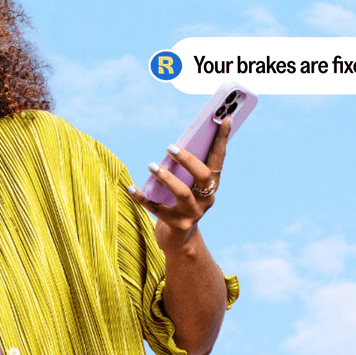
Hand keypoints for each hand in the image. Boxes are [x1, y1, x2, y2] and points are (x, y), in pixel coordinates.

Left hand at [128, 117, 230, 249]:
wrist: (179, 237)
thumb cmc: (181, 201)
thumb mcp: (187, 184)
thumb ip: (186, 168)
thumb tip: (175, 145)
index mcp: (213, 185)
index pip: (219, 158)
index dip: (223, 139)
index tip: (225, 118)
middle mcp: (207, 199)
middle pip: (203, 176)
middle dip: (187, 160)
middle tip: (169, 147)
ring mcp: (193, 214)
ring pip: (182, 193)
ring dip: (166, 177)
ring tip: (151, 165)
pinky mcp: (176, 224)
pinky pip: (157, 209)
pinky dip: (142, 197)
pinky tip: (130, 187)